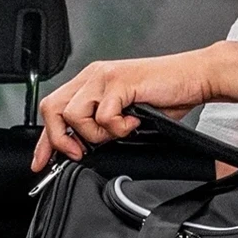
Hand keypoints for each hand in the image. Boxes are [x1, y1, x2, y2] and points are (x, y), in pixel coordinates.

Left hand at [32, 51, 214, 169]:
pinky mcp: (120, 83)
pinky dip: (119, 128)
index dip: (45, 140)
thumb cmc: (166, 94)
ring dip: (96, 133)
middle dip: (60, 139)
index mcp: (91, 81)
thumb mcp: (125, 113)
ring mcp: (105, 77)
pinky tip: (134, 122)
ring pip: (74, 115)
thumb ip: (102, 124)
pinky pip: (104, 116)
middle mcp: (93, 76)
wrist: (195, 77)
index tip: (42, 162)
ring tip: (119, 131)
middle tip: (80, 152)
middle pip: (52, 108)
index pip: (54, 109)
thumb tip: (84, 149)